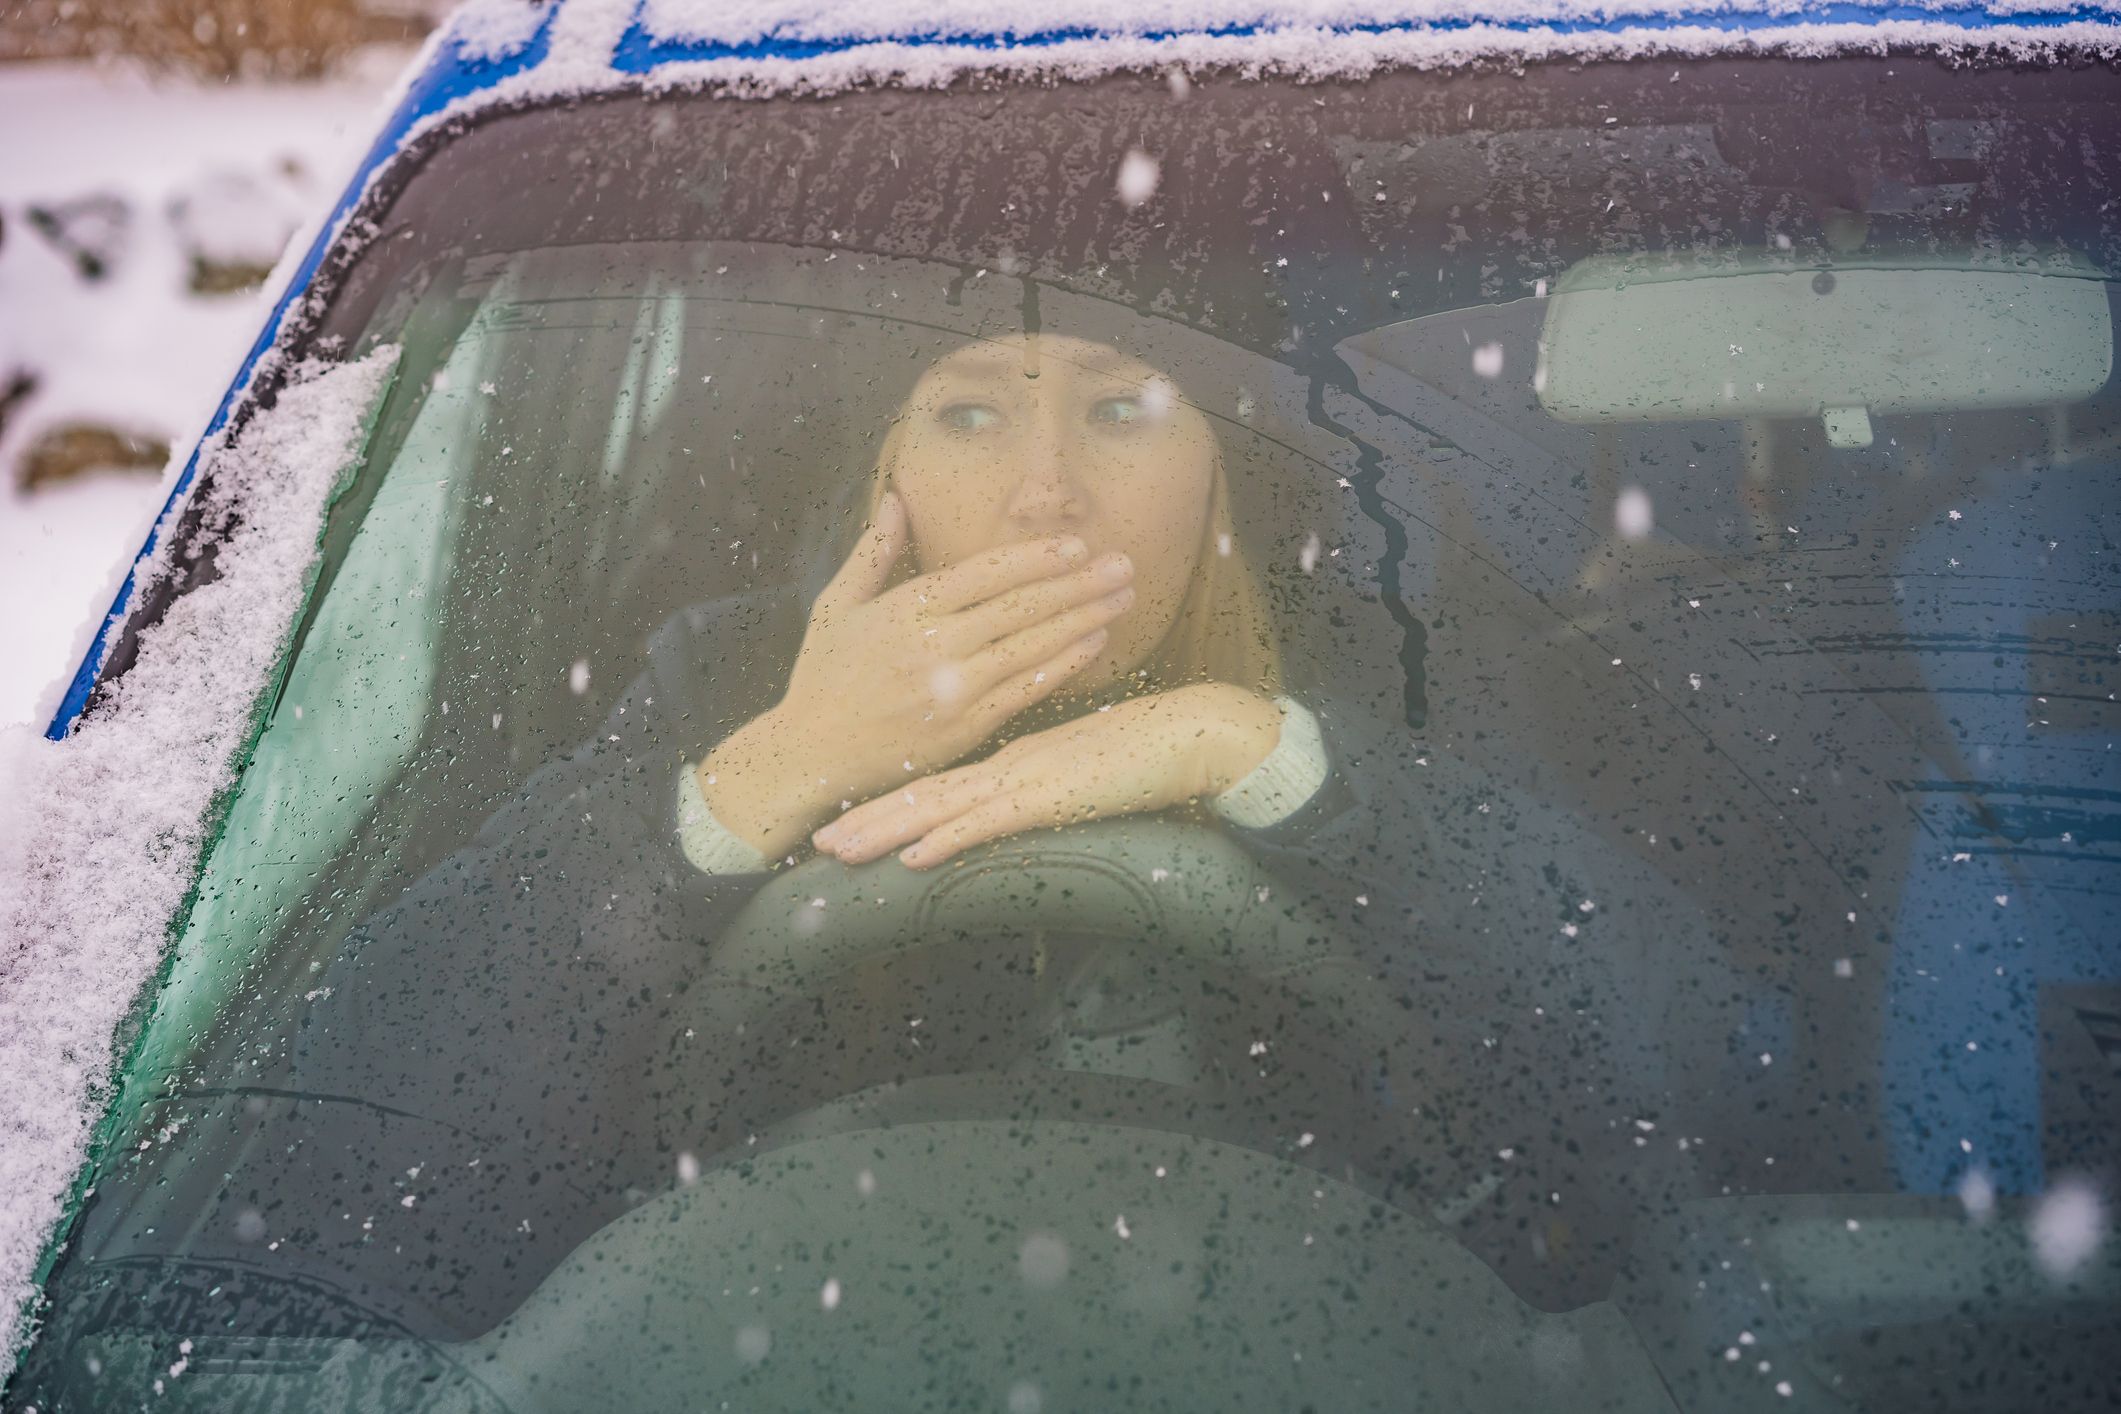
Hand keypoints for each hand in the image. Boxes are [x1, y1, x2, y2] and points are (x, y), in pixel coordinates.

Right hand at [700, 493, 1135, 855]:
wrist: (811, 754)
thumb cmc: (822, 676)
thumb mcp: (836, 605)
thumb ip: (874, 551)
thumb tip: (896, 498)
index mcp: (905, 609)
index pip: (984, 574)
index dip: (1035, 558)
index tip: (1075, 546)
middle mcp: (935, 645)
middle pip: (1021, 606)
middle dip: (1078, 583)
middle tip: (1124, 564)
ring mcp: (954, 689)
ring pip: (1032, 645)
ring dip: (1083, 618)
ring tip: (1122, 597)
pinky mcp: (966, 727)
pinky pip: (1026, 689)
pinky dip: (1063, 664)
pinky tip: (1094, 643)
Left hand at [812, 683, 1283, 869]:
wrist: (1193, 734)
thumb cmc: (1147, 751)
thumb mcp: (1084, 769)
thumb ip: (1051, 783)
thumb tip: (1026, 803)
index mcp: (1017, 755)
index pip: (944, 779)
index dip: (894, 798)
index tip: (850, 817)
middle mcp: (1011, 763)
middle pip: (927, 793)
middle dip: (870, 820)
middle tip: (819, 844)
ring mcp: (1028, 778)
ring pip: (943, 808)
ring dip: (887, 832)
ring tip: (840, 852)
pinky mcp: (1053, 797)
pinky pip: (990, 823)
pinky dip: (948, 840)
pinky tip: (914, 859)